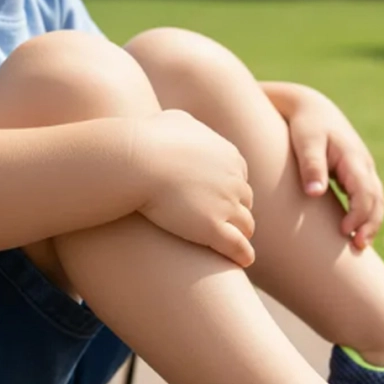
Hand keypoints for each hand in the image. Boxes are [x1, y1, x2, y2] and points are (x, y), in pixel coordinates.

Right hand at [133, 110, 254, 266]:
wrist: (137, 160)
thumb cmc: (148, 138)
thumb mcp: (174, 121)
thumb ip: (187, 125)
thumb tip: (185, 126)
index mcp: (230, 157)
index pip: (239, 178)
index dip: (229, 191)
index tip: (217, 200)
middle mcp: (235, 181)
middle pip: (245, 202)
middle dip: (235, 212)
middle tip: (223, 224)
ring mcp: (227, 206)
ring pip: (246, 226)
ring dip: (240, 234)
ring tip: (232, 247)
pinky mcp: (214, 229)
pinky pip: (239, 247)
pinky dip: (243, 255)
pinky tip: (241, 262)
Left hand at [282, 86, 383, 249]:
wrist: (312, 108)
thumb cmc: (306, 126)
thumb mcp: (307, 143)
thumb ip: (312, 167)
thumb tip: (315, 194)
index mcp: (353, 158)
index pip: (365, 191)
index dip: (359, 214)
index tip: (345, 231)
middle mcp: (364, 165)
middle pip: (376, 199)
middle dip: (370, 224)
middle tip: (358, 247)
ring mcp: (363, 170)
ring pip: (376, 200)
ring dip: (371, 223)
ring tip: (360, 246)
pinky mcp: (356, 175)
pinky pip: (368, 198)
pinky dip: (367, 216)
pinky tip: (356, 233)